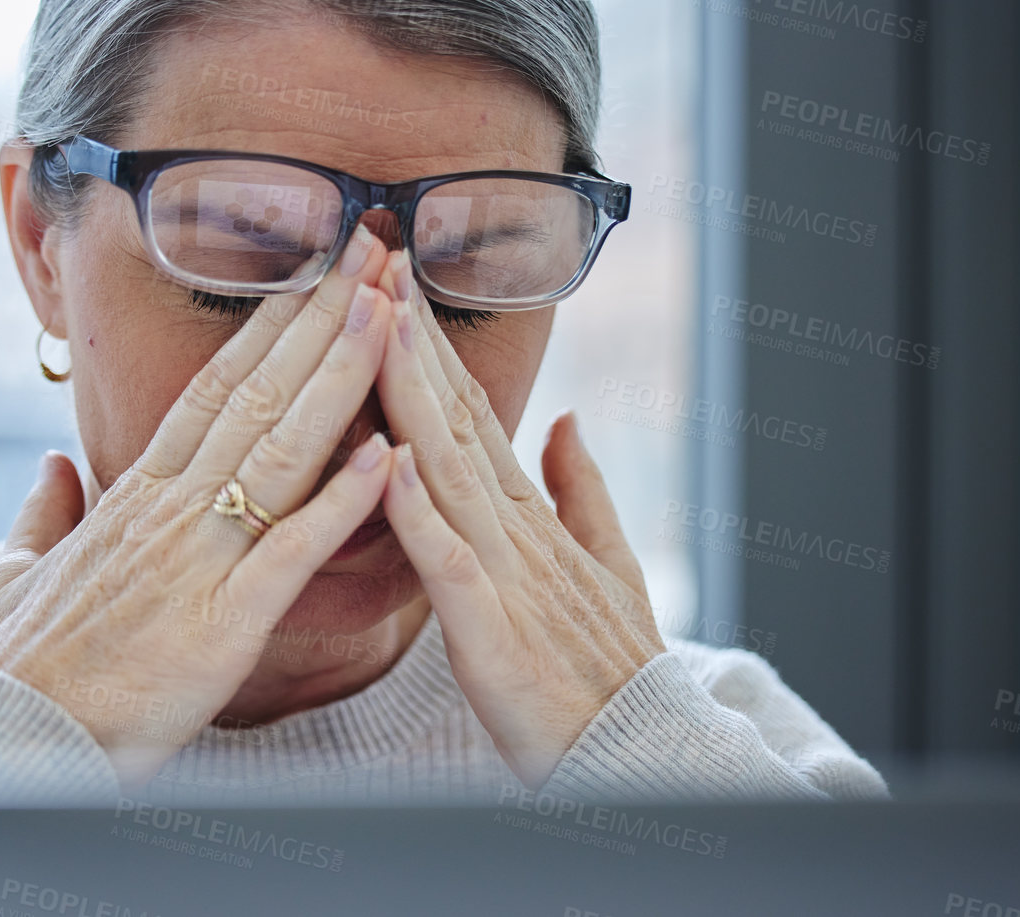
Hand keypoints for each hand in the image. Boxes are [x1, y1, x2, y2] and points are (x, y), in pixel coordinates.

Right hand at [0, 227, 397, 788]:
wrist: (1, 744)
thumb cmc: (14, 667)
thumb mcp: (15, 575)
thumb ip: (42, 514)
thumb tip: (52, 467)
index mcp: (134, 493)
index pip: (215, 387)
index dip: (272, 325)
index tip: (317, 273)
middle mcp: (170, 508)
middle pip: (259, 393)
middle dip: (322, 318)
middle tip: (373, 250)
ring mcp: (197, 560)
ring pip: (282, 449)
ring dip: (341, 378)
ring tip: (390, 312)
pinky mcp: (221, 624)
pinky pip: (290, 552)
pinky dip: (340, 503)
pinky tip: (387, 457)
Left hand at [371, 249, 664, 788]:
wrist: (644, 758)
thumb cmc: (615, 672)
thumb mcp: (610, 568)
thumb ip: (583, 491)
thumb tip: (569, 418)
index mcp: (528, 517)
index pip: (471, 414)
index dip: (431, 349)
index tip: (397, 284)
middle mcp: (514, 530)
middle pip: (453, 420)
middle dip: (411, 340)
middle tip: (374, 261)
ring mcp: (505, 575)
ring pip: (446, 469)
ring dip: (409, 395)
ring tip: (376, 324)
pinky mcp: (491, 632)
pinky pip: (446, 563)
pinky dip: (418, 510)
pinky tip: (390, 458)